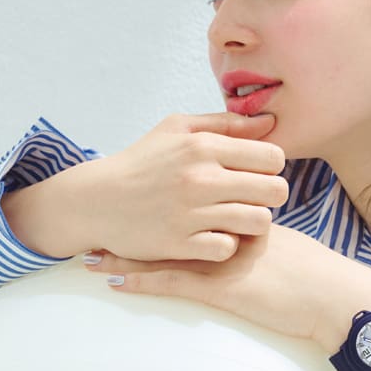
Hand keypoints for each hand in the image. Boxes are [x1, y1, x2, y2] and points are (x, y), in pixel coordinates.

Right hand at [3, 112, 287, 260]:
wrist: (95, 200)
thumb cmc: (142, 162)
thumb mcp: (177, 129)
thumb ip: (225, 124)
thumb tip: (270, 122)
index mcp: (203, 146)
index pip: (273, 157)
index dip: (271, 168)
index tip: (254, 175)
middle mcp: (199, 178)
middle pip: (275, 191)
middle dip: (269, 196)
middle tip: (250, 200)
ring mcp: (190, 213)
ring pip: (258, 221)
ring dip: (252, 223)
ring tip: (235, 220)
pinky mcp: (179, 244)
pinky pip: (229, 248)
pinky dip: (226, 245)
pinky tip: (213, 238)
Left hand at [84, 224, 370, 350]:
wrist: (331, 295)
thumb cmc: (315, 273)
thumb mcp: (284, 241)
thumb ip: (257, 227)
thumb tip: (243, 222)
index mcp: (236, 216)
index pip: (189, 201)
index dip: (155, 201)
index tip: (127, 200)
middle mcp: (221, 231)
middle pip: (164, 221)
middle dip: (128, 222)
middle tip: (95, 221)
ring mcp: (218, 260)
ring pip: (160, 252)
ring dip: (123, 254)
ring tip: (89, 254)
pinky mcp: (219, 288)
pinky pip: (171, 283)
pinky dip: (140, 281)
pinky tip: (113, 282)